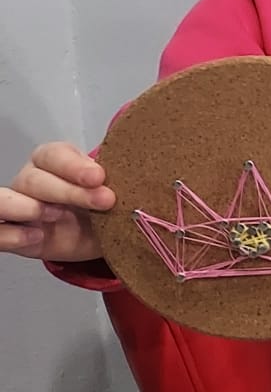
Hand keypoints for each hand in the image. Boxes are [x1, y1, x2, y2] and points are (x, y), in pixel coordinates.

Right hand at [1, 144, 114, 262]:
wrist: (103, 236)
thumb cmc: (105, 204)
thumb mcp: (114, 188)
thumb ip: (116, 179)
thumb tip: (136, 176)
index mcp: (54, 161)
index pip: (53, 155)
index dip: (73, 166)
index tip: (100, 177)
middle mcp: (32, 179)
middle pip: (35, 179)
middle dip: (69, 191)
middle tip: (103, 201)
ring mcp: (17, 206)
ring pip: (4, 199)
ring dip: (28, 207)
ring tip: (56, 216)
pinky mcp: (10, 233)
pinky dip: (11, 234)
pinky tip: (37, 236)